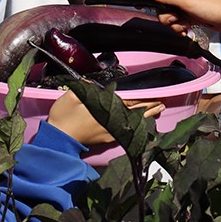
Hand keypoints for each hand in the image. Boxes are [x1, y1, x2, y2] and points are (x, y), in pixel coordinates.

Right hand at [46, 90, 164, 145]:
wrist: (58, 139)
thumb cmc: (64, 116)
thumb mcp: (72, 96)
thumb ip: (85, 87)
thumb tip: (91, 82)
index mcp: (106, 109)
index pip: (129, 103)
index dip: (143, 100)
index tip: (156, 97)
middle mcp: (112, 121)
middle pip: (134, 113)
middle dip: (149, 108)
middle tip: (162, 104)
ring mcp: (111, 132)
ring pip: (132, 123)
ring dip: (145, 116)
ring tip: (157, 111)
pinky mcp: (106, 139)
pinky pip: (126, 130)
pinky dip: (135, 126)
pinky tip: (140, 123)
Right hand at [146, 0, 220, 33]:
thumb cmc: (215, 5)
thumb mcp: (187, 0)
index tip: (154, 7)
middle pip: (162, 6)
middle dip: (166, 16)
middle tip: (176, 18)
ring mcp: (187, 6)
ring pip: (170, 16)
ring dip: (174, 24)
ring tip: (183, 25)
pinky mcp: (192, 16)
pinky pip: (178, 23)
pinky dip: (180, 28)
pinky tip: (186, 30)